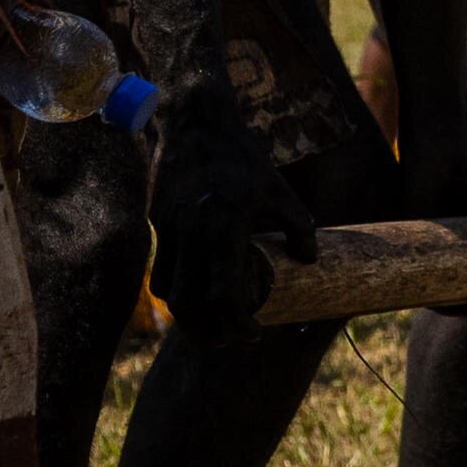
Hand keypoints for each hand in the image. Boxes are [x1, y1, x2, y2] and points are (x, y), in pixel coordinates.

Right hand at [149, 132, 319, 328]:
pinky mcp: (157, 223)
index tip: (254, 335)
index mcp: (225, 227)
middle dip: (206, 333)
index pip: (225, 294)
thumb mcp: (280, 190)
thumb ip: (299, 226)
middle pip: (188, 305)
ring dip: (186, 316)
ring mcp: (169, 229)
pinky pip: (161, 268)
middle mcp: (192, 233)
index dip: (238, 325)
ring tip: (209, 325)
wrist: (195, 123)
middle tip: (227, 343)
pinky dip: (175, 290)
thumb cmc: (242, 158)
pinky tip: (194, 293)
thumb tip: (309, 260)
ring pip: (167, 291)